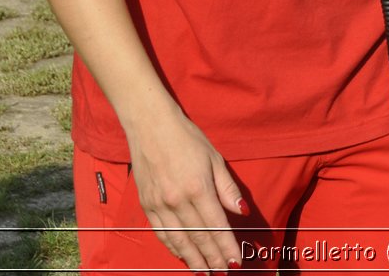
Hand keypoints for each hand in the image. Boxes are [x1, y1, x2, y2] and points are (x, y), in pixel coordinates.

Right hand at [124, 111, 244, 272]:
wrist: (150, 126)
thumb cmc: (187, 139)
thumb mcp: (214, 159)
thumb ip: (227, 188)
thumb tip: (241, 211)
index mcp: (197, 188)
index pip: (216, 226)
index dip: (226, 246)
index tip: (236, 261)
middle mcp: (176, 201)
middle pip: (198, 238)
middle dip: (212, 258)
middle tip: (223, 272)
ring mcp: (159, 205)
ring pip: (178, 241)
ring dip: (193, 260)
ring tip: (205, 273)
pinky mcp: (147, 205)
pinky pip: (161, 234)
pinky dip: (173, 248)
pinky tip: (183, 256)